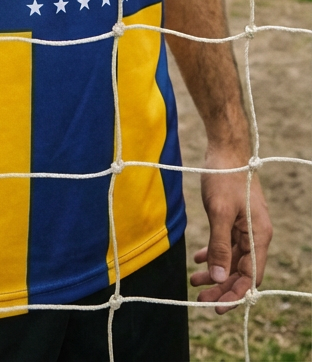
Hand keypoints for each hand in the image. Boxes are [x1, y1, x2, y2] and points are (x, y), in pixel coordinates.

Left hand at [190, 147, 272, 312]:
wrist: (225, 148)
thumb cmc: (224, 176)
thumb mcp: (219, 212)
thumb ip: (220, 246)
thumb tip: (220, 279)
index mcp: (259, 236)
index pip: (250, 277)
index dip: (233, 295)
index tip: (215, 307)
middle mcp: (255, 234)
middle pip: (241, 271)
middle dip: (222, 286)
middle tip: (200, 298)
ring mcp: (246, 226)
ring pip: (232, 259)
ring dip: (215, 271)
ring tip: (194, 280)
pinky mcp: (235, 218)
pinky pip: (227, 243)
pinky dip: (214, 253)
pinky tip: (198, 260)